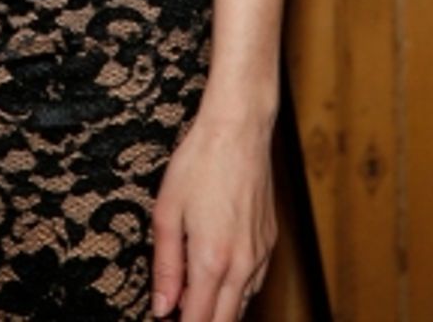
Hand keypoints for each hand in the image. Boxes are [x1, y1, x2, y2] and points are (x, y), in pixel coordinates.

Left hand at [149, 109, 275, 320]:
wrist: (239, 129)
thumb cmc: (200, 163)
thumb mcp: (167, 211)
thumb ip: (166, 265)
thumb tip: (161, 307)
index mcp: (212, 260)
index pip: (199, 321)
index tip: (166, 319)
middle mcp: (242, 265)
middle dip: (200, 321)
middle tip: (176, 309)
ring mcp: (261, 254)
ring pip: (242, 305)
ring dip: (218, 309)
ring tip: (191, 292)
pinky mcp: (270, 242)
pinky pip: (254, 282)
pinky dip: (235, 290)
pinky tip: (217, 274)